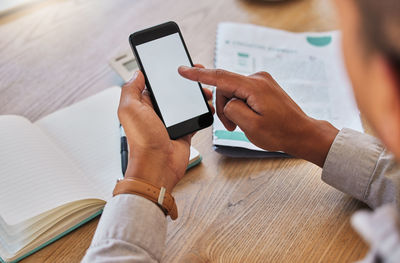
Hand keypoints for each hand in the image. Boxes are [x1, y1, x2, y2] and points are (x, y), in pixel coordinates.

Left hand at [118, 66, 213, 191]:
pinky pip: (195, 117)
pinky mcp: (184, 131)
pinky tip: (207, 106)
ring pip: (186, 103)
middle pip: (173, 91)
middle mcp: (157, 112)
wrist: (158, 166)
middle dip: (185, 82)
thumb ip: (131, 89)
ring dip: (196, 95)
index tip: (177, 63)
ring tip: (205, 91)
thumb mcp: (129, 109)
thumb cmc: (142, 141)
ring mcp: (172, 122)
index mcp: (143, 104)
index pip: (155, 83)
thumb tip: (137, 73)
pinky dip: (203, 111)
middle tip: (197, 74)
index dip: (165, 72)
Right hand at [178, 66, 338, 166]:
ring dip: (232, 109)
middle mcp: (258, 78)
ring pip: (232, 91)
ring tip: (241, 125)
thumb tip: (227, 102)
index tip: (183, 70)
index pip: (220, 77)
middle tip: (231, 127)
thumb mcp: (251, 127)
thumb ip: (232, 110)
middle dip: (223, 107)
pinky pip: (241, 92)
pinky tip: (247, 117)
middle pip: (225, 87)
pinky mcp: (263, 86)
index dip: (198, 75)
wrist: (301, 133)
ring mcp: (261, 81)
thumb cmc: (280, 133)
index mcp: (254, 87)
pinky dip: (239, 105)